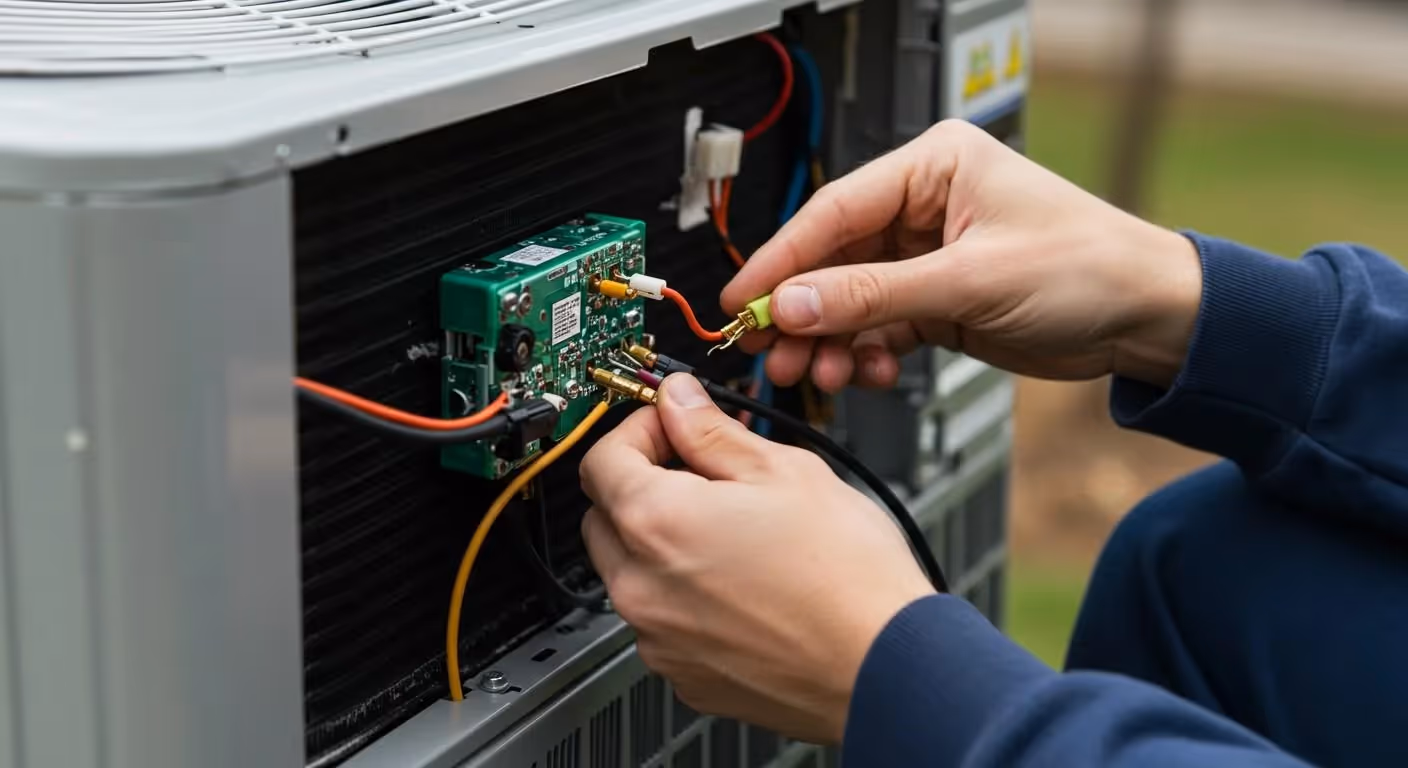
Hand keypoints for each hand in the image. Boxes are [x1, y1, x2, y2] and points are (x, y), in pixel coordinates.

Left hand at [579, 374, 932, 742]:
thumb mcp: (785, 471)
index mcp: (657, 524)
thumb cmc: (848, 577)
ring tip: (733, 532)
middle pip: (604, 517)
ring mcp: (659, 640)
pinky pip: (662, 621)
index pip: (602, 459)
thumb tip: (680, 402)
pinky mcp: (685, 676)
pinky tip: (741, 584)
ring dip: (662, 543)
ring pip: (632, 573)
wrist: (886, 667)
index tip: (672, 424)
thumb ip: (712, 432)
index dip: (639, 428)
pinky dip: (684, 597)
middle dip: (642, 484)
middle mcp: (642, 589)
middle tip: (701, 471)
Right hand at [722, 119, 1202, 391]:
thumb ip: (874, 295)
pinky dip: (866, 352)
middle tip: (772, 352)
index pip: (835, 211)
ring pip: (852, 299)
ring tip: (820, 374)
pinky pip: (880, 325)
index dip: (783, 260)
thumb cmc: (1089, 268)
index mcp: (933, 168)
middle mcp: (926, 207)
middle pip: (834, 259)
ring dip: (832, 340)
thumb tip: (795, 303)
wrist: (1151, 319)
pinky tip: (867, 374)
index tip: (744, 301)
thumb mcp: (971, 280)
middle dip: (804, 311)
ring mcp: (929, 256)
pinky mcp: (938, 300)